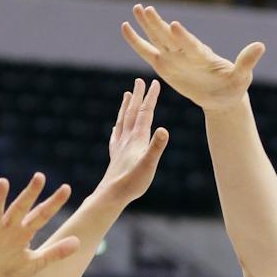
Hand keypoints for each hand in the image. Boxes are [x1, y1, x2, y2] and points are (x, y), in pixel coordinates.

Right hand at [0, 174, 79, 276]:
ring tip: (3, 182)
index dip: (53, 203)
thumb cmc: (7, 270)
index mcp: (23, 233)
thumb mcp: (34, 264)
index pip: (41, 215)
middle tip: (40, 176)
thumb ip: (54, 253)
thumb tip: (78, 242)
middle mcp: (7, 230)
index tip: (66, 188)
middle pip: (20, 208)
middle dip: (30, 194)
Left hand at [98, 77, 169, 204]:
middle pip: (132, 113)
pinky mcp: (115, 156)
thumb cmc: (133, 182)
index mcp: (137, 138)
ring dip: (126, 107)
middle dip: (137, 96)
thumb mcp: (149, 165)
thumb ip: (156, 146)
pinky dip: (117, 128)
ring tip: (126, 95)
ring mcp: (120, 147)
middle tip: (139, 81)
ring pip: (122, 121)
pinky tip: (115, 128)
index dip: (150, 98)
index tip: (154, 83)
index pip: (145, 113)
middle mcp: (127, 139)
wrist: (111, 195)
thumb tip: (164, 129)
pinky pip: (115, 137)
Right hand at [121, 4, 263, 112]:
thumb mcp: (241, 76)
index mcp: (202, 56)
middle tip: (145, 8)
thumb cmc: (233, 86)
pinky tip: (126, 28)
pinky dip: (137, 42)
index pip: (191, 45)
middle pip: (169, 37)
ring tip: (137, 9)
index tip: (173, 25)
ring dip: (147, 26)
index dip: (183, 37)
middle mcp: (186, 53)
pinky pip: (147, 52)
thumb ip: (246, 61)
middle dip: (157, 25)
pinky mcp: (165, 65)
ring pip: (157, 39)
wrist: (222, 96)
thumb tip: (260, 46)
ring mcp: (174, 57)